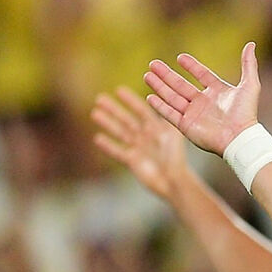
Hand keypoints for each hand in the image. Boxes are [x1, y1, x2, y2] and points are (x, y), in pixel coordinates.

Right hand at [91, 85, 192, 200]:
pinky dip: (108, 146)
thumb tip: (166, 99)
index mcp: (157, 128)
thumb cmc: (177, 159)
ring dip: (108, 123)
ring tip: (94, 113)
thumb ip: (168, 120)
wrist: (174, 182)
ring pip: (120, 133)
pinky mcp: (133, 161)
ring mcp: (139, 148)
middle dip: (114, 109)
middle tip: (99, 98)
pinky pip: (118, 151)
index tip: (118, 90)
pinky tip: (97, 138)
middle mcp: (147, 136)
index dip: (130, 101)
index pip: (142, 111)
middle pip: (127, 119)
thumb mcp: (174, 137)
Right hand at [144, 42, 261, 155]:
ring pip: (172, 97)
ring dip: (159, 86)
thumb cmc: (246, 113)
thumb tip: (251, 44)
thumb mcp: (250, 85)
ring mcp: (194, 114)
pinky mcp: (186, 126)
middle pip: (180, 85)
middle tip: (153, 64)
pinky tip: (150, 96)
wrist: (239, 138)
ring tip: (147, 75)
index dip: (191, 66)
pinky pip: (169, 114)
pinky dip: (160, 106)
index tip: (179, 57)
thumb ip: (248, 65)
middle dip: (166, 75)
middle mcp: (204, 102)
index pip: (201, 75)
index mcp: (217, 91)